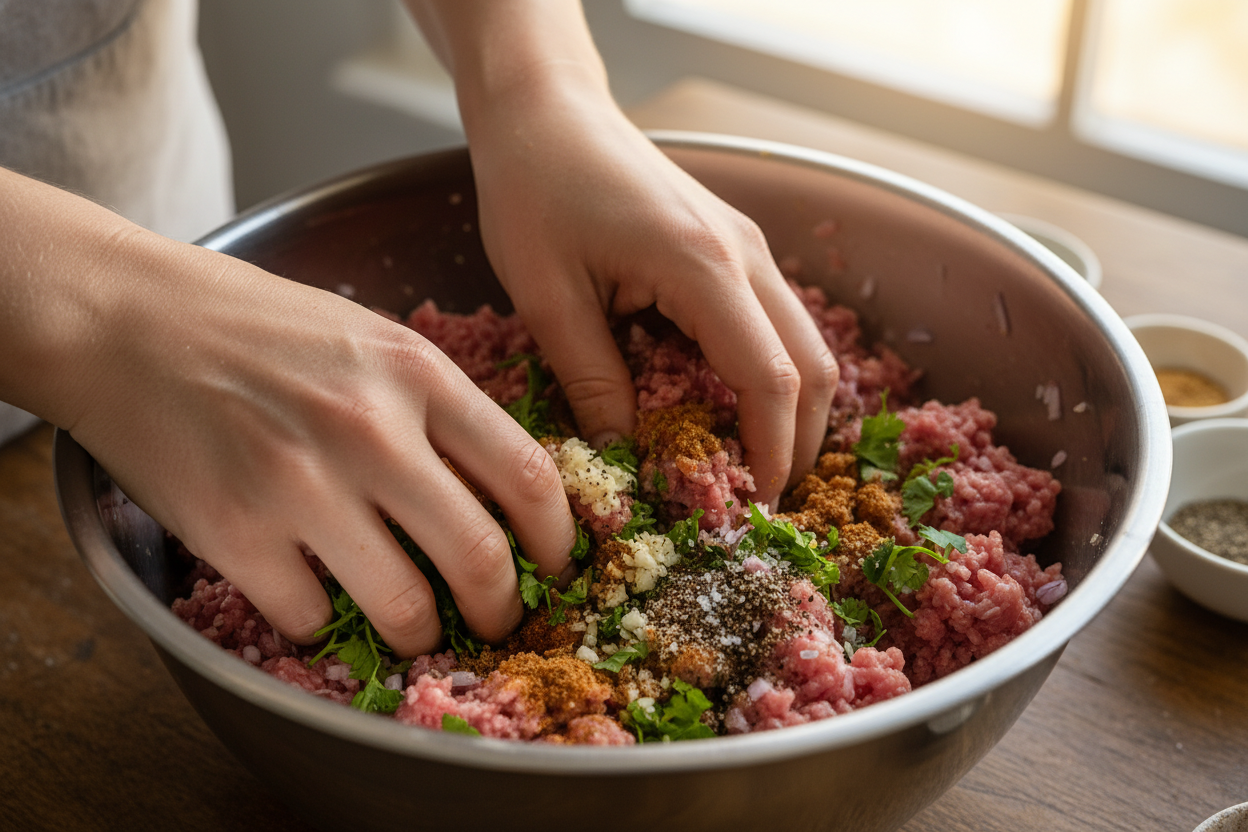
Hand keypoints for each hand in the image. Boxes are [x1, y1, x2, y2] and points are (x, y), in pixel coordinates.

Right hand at [0, 169, 576, 655]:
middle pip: (481, 558)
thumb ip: (438, 407)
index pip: (528, 476)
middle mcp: (370, 430)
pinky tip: (314, 591)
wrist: (130, 321)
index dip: (558, 540)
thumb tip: (502, 491)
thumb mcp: (373, 339)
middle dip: (502, 610)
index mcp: (416, 374)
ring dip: (421, 633)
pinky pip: (313, 618)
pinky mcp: (236, 534)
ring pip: (405, 608)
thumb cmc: (258, 328)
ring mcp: (302, 486)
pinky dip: (324, 620)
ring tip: (414, 625)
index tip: (556, 566)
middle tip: (496, 620)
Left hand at [465, 79, 838, 506]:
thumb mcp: (547, 296)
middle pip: (814, 366)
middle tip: (756, 500)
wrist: (546, 111)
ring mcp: (748, 247)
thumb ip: (592, 380)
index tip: (754, 510)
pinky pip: (776, 324)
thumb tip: (624, 459)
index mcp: (703, 266)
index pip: (771, 379)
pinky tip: (726, 408)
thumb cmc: (535, 190)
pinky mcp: (734, 247)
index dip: (772, 452)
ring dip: (790, 410)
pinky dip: (770, 375)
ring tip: (745, 465)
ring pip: (805, 345)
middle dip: (798, 442)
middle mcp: (746, 255)